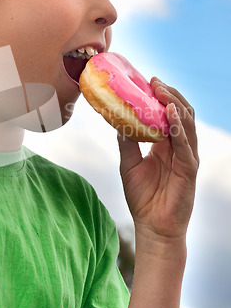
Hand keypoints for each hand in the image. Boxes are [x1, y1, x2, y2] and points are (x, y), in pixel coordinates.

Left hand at [117, 78, 198, 243]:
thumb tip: (117, 120)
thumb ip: (126, 141)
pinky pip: (186, 144)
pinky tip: (170, 113)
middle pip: (181, 113)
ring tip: (161, 90)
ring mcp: (187, 157)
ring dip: (175, 104)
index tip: (147, 81)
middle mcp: (179, 147)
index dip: (160, 97)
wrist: (152, 226)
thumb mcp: (128, 164)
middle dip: (169, 94)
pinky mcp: (189, 169)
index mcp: (166, 145)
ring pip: (186, 124)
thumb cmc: (142, 197)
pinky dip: (179, 127)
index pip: (168, 114)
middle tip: (154, 81)